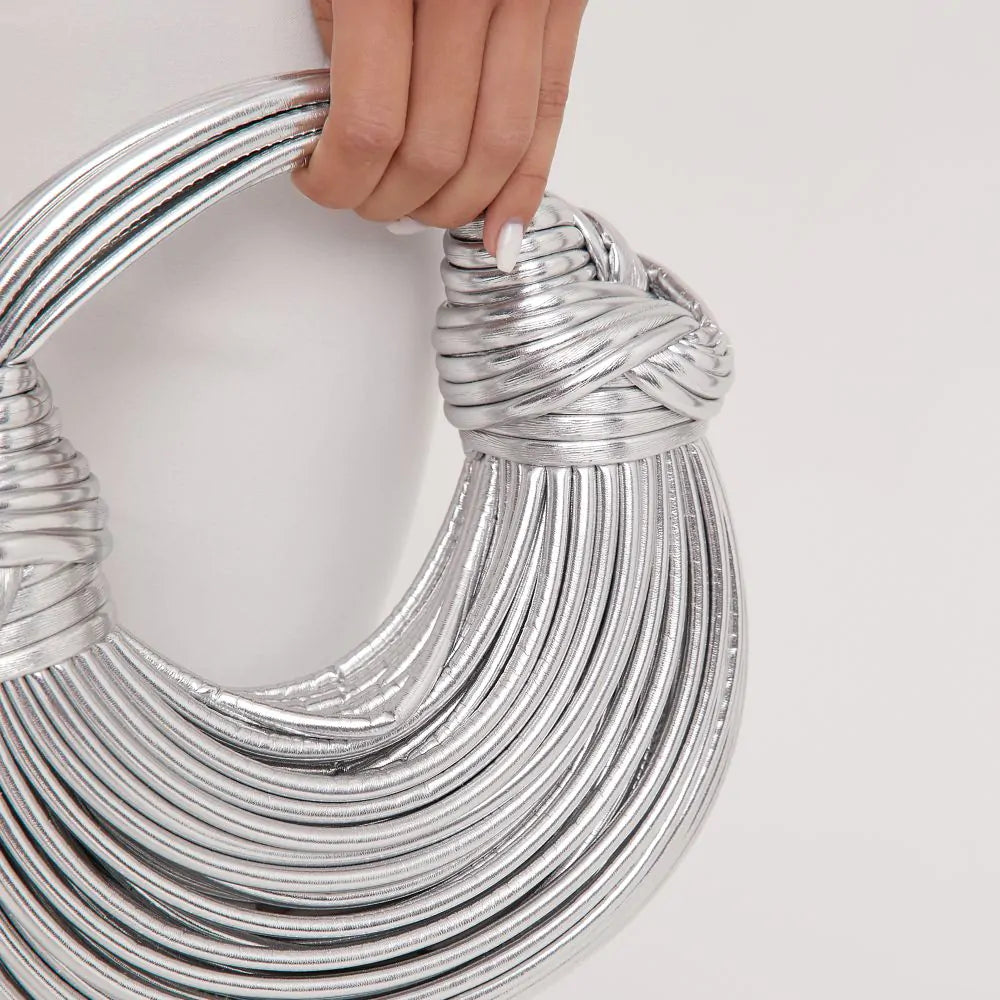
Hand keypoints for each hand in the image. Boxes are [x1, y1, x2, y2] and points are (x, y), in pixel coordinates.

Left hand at [294, 0, 586, 270]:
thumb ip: (337, 34)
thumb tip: (339, 132)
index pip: (371, 126)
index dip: (341, 180)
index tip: (321, 183)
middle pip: (437, 151)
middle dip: (393, 200)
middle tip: (366, 199)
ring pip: (499, 149)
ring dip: (456, 206)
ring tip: (422, 210)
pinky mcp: (565, 1)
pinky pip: (550, 113)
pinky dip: (527, 184)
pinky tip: (500, 229)